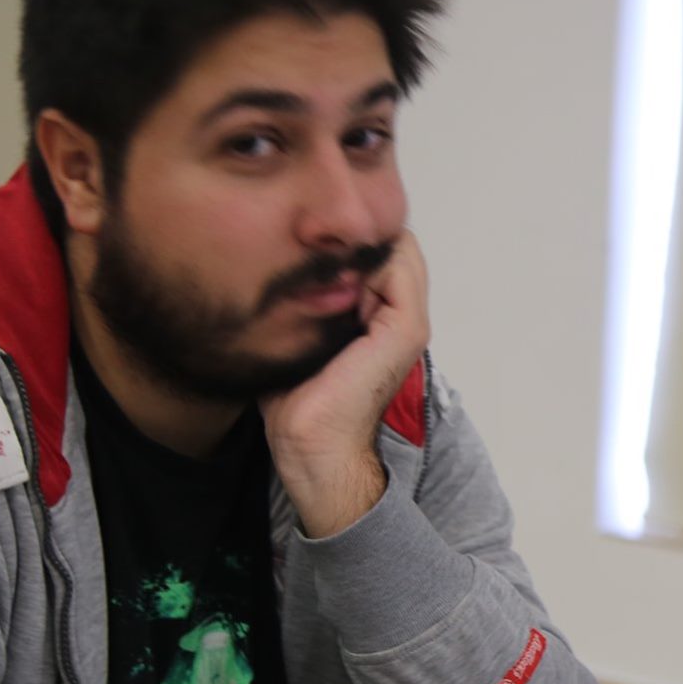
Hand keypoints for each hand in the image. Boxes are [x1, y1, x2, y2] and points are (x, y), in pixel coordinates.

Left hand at [261, 230, 429, 537]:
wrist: (311, 445)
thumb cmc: (298, 403)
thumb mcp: (297, 339)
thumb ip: (303, 303)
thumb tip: (273, 268)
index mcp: (381, 321)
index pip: (379, 253)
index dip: (347, 241)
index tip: (306, 248)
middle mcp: (401, 318)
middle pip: (392, 245)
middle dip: (355, 238)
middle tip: (313, 249)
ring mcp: (410, 322)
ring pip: (398, 247)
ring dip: (360, 245)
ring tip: (321, 264)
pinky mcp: (406, 328)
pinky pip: (399, 265)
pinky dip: (367, 259)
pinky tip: (330, 277)